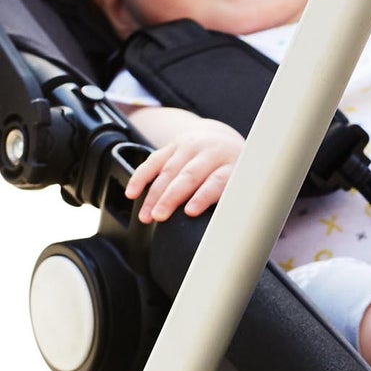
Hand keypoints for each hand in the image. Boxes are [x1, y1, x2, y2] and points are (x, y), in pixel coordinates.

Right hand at [124, 119, 245, 222]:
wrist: (221, 141)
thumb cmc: (230, 171)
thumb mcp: (238, 185)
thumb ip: (227, 202)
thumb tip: (220, 230)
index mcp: (230, 165)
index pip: (216, 181)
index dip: (202, 197)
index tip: (190, 212)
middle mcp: (210, 153)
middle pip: (188, 176)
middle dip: (171, 197)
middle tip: (159, 216)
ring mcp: (190, 147)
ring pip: (168, 170)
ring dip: (153, 195)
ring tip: (146, 216)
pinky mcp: (172, 145)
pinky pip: (153, 161)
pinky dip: (140, 178)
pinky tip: (132, 193)